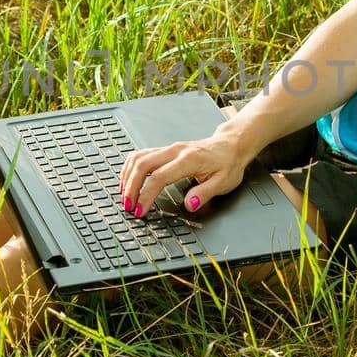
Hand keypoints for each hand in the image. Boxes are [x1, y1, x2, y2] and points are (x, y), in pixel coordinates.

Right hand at [118, 129, 251, 218]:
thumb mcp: (224, 182)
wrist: (231, 145)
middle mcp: (175, 151)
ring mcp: (168, 149)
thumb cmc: (228, 163)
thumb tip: (189, 205)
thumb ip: (205, 194)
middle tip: (127, 206)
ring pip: (139, 157)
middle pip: (143, 165)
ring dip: (128, 177)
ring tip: (124, 196)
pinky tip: (128, 181)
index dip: (146, 195)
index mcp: (189, 159)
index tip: (140, 210)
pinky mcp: (165, 151)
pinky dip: (130, 168)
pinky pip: (141, 155)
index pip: (159, 177)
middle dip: (131, 187)